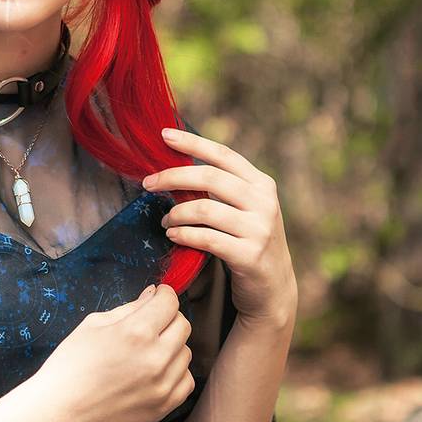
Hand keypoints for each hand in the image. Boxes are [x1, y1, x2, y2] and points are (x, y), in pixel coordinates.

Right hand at [34, 285, 194, 421]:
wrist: (59, 411)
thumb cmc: (70, 365)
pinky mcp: (163, 407)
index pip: (169, 302)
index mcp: (136, 332)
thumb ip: (129, 308)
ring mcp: (162, 386)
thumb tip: (153, 295)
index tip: (158, 297)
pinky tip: (155, 372)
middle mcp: (155, 358)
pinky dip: (175, 373)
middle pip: (183, 325)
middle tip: (151, 323)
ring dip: (172, 346)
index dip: (163, 295)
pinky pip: (186, 381)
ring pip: (186, 353)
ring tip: (148, 351)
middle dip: (169, 318)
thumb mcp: (93, 324)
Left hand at [142, 126, 298, 326]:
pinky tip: (173, 234)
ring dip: (176, 213)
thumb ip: (224, 187)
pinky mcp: (250, 255)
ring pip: (204, 209)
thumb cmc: (249, 241)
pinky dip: (183, 234)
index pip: (224, 155)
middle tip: (148, 183)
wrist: (273, 286)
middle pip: (210, 177)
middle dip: (173, 177)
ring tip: (165, 220)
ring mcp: (260, 229)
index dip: (193, 143)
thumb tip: (179, 165)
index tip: (164, 135)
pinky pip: (206, 238)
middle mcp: (264, 202)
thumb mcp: (247, 208)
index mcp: (262, 184)